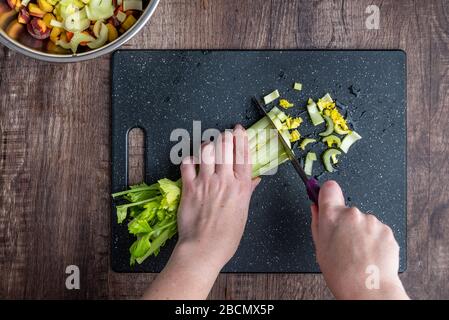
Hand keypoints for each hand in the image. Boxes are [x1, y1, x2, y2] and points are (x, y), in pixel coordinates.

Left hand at [143, 125, 259, 299]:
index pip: (243, 155)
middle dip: (224, 136)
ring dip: (207, 144)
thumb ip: (247, 191)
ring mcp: (206, 182)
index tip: (239, 129)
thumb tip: (255, 178)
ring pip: (206, 151)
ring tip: (208, 143)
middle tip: (224, 133)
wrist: (204, 248)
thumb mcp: (243, 212)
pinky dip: (189, 159)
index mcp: (241, 187)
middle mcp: (224, 180)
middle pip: (225, 148)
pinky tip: (191, 160)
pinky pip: (187, 164)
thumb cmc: (227, 236)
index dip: (241, 139)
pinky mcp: (189, 187)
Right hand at [310, 181, 408, 299]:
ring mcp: (371, 221)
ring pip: (364, 222)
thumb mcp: (320, 248)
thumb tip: (316, 208)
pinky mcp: (386, 230)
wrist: (368, 289)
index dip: (328, 194)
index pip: (329, 188)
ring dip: (361, 232)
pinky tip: (369, 255)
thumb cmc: (342, 274)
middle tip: (344, 243)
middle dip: (346, 223)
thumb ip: (317, 223)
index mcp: (331, 216)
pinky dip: (374, 240)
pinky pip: (377, 231)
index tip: (327, 199)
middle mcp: (352, 214)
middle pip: (347, 210)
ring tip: (358, 253)